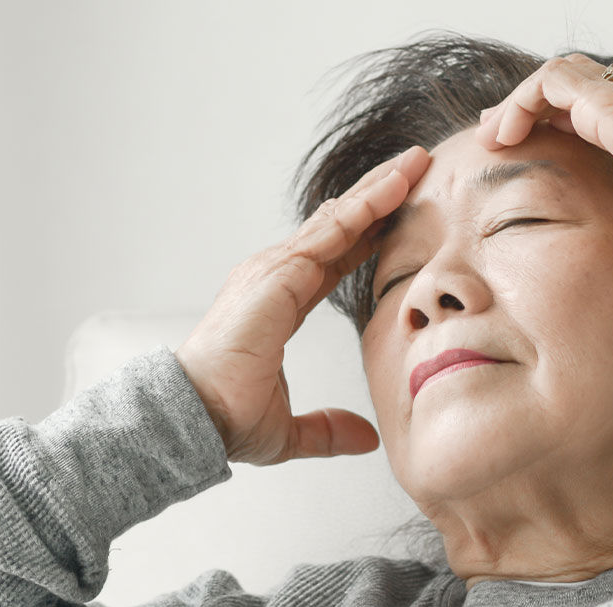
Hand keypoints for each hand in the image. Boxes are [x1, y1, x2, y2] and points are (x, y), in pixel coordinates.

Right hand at [175, 145, 431, 464]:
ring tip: (415, 163)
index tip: (401, 214)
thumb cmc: (227, 419)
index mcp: (278, 303)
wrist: (196, 419)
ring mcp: (273, 270)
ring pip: (337, 219)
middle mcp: (274, 277)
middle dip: (377, 197)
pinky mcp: (277, 273)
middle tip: (416, 168)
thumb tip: (367, 438)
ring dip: (378, 190)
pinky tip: (394, 187)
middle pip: (337, 226)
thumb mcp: (290, 430)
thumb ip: (328, 429)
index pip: (332, 259)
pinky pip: (330, 232)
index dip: (367, 235)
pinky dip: (365, 207)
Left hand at [475, 54, 612, 221]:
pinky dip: (520, 105)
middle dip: (524, 105)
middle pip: (564, 83)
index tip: (518, 143)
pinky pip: (548, 83)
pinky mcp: (604, 97)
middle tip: (493, 133)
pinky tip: (506, 137)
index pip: (585, 103)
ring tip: (489, 137)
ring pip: (551, 78)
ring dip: (514, 106)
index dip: (547, 118)